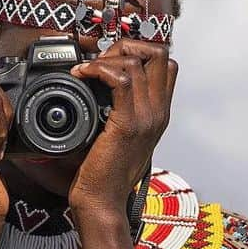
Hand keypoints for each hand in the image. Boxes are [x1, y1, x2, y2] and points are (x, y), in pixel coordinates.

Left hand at [66, 38, 177, 214]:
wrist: (102, 202)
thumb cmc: (104, 174)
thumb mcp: (117, 137)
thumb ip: (118, 112)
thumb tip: (99, 88)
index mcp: (159, 115)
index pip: (166, 65)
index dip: (140, 53)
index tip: (111, 62)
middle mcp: (158, 113)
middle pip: (159, 55)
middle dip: (127, 46)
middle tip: (100, 61)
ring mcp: (147, 118)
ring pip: (138, 62)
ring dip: (107, 57)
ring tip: (87, 70)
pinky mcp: (128, 124)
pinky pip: (120, 79)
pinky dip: (98, 69)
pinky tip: (82, 76)